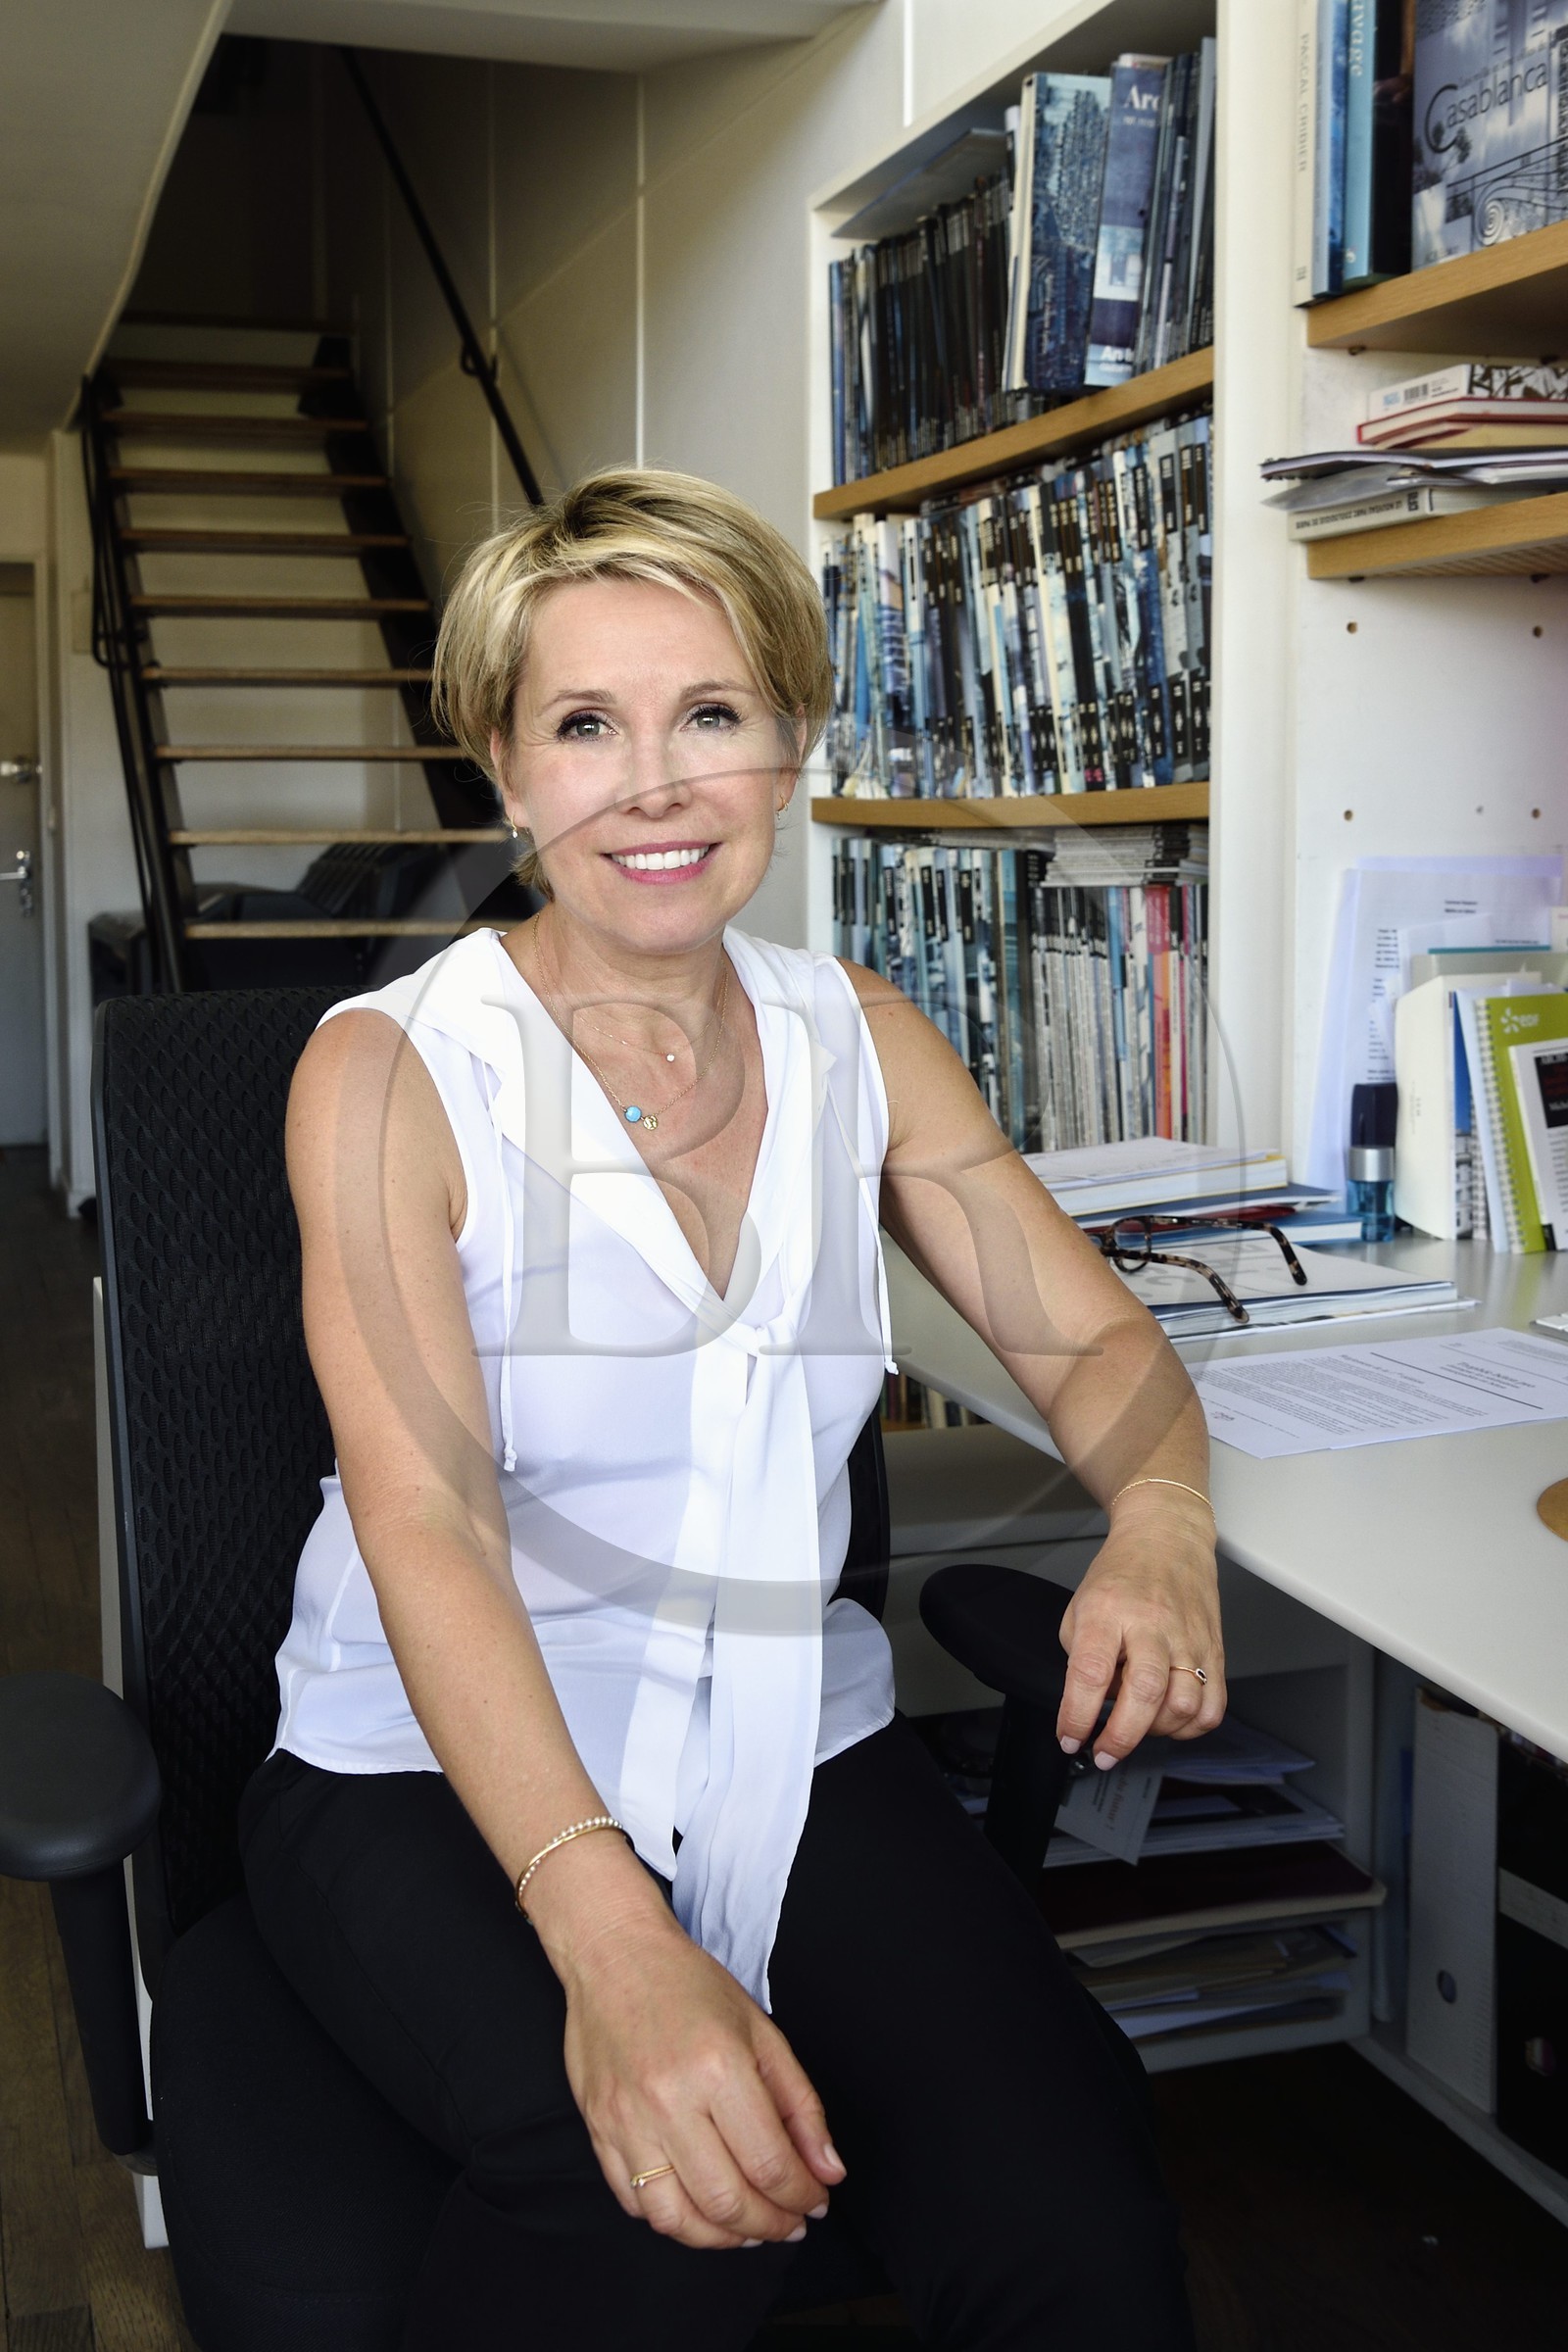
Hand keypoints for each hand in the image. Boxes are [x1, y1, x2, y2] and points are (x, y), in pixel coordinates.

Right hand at [559, 1905, 844, 2250]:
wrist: (615, 1957)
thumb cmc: (689, 1986)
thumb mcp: (762, 2030)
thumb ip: (800, 2105)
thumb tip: (827, 2171)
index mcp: (718, 2068)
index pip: (769, 2164)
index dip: (801, 2196)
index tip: (815, 2202)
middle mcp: (669, 2101)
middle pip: (727, 2201)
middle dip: (770, 2226)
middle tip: (790, 2223)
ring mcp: (626, 2121)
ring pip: (677, 2218)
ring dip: (722, 2238)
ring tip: (748, 2228)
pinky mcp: (597, 2132)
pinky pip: (635, 2203)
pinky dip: (674, 2220)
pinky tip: (700, 2209)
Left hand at [1056, 1494, 1225, 1766]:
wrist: (1168, 1537)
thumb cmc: (1122, 1574)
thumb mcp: (1080, 1608)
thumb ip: (1083, 1660)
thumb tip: (1096, 1707)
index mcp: (1108, 1611)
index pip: (1090, 1672)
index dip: (1078, 1715)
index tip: (1070, 1739)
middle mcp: (1151, 1625)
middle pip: (1145, 1693)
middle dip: (1121, 1737)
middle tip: (1104, 1753)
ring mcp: (1188, 1638)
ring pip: (1185, 1705)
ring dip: (1158, 1732)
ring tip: (1139, 1725)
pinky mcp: (1215, 1650)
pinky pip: (1213, 1705)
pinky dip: (1192, 1727)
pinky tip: (1171, 1720)